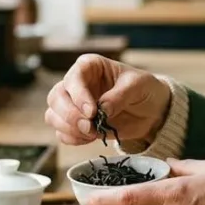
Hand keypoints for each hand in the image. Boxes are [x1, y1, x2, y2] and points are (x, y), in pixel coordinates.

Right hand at [45, 55, 170, 145]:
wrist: (152, 110)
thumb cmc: (144, 89)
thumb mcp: (138, 85)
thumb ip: (120, 95)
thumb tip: (103, 109)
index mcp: (89, 66)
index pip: (73, 78)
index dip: (78, 95)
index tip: (92, 111)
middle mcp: (76, 84)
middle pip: (56, 97)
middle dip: (70, 115)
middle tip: (89, 126)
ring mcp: (74, 105)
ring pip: (53, 115)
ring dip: (68, 128)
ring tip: (92, 133)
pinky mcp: (76, 124)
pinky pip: (61, 132)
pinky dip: (72, 138)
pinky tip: (89, 138)